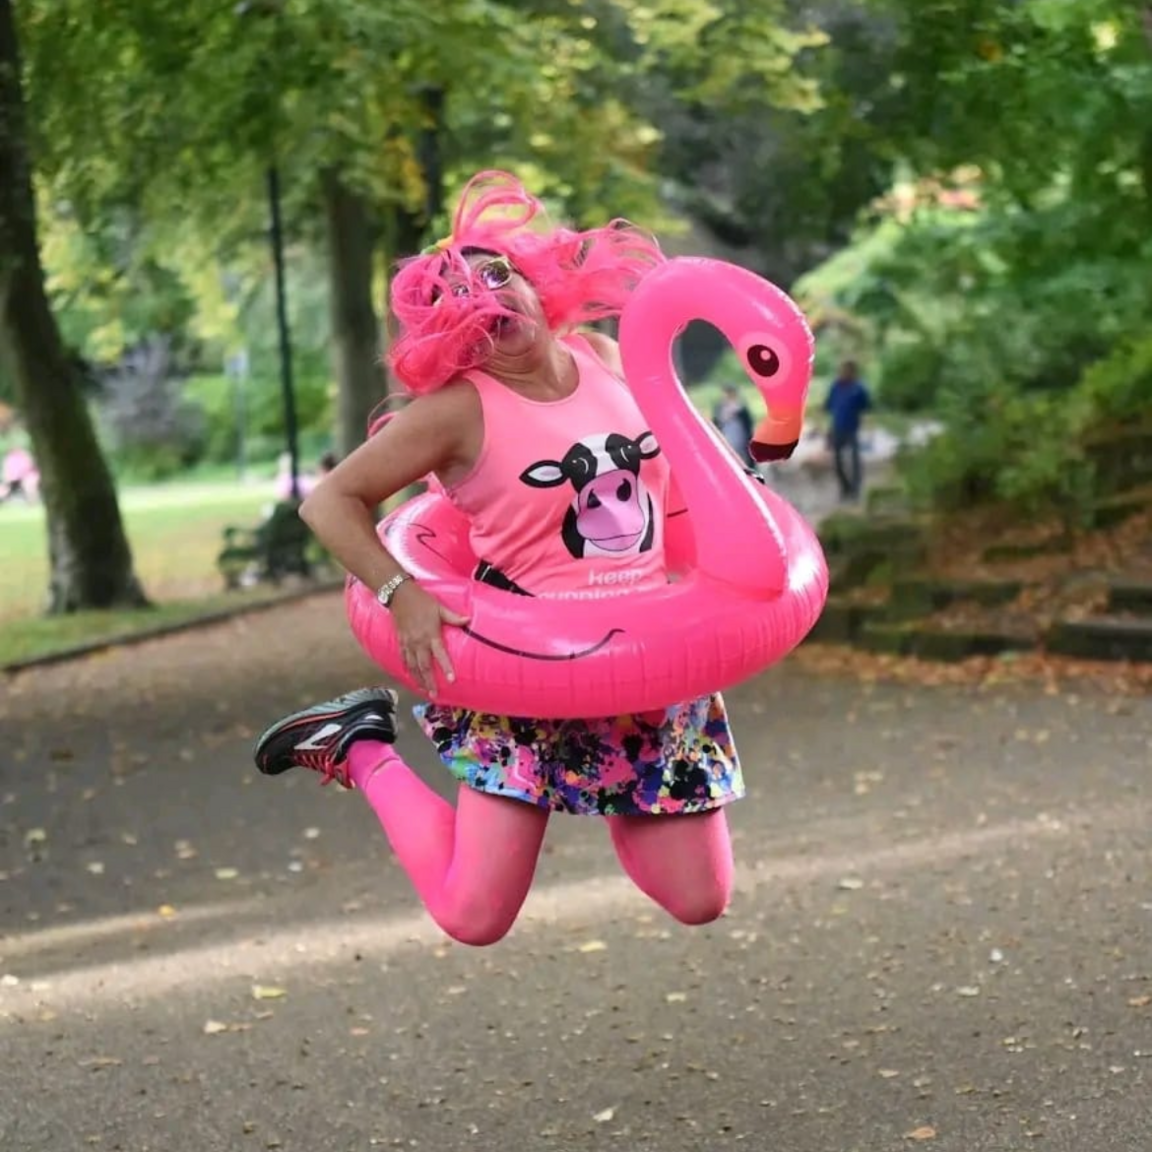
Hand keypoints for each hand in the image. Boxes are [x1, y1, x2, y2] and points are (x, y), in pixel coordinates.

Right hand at [388, 581, 468, 696]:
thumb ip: (454, 617)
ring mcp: (408, 643)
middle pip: (424, 666)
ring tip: (424, 690)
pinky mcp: (400, 641)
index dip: (446, 667)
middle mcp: (418, 642)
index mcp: (431, 634)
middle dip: (429, 681)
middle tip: (435, 694)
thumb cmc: (422, 601)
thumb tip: (469, 620)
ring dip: (418, 680)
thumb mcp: (440, 608)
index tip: (451, 680)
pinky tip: (411, 677)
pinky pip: (403, 659)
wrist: (399, 595)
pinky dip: (407, 670)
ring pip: (413, 666)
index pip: (440, 655)